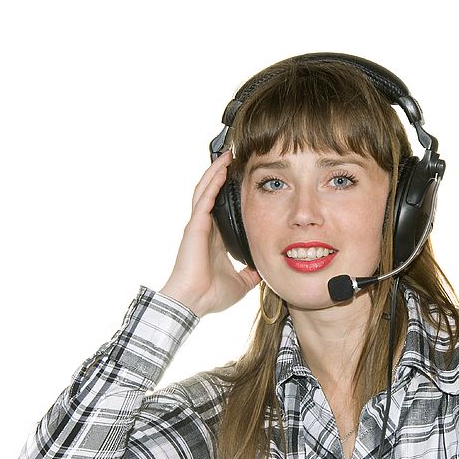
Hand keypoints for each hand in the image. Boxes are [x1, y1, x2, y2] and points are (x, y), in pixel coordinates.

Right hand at [159, 150, 261, 316]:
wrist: (193, 302)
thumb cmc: (211, 295)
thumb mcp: (241, 282)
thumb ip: (251, 273)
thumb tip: (264, 271)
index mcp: (214, 238)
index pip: (221, 207)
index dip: (228, 191)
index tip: (240, 179)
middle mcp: (205, 228)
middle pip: (211, 193)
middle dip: (220, 174)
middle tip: (233, 158)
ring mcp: (198, 225)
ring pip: (205, 190)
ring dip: (216, 172)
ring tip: (227, 156)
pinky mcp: (195, 226)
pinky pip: (204, 199)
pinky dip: (213, 183)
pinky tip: (222, 170)